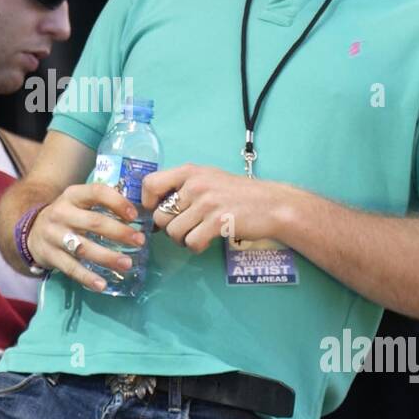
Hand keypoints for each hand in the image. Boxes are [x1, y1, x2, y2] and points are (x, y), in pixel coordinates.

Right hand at [27, 183, 145, 291]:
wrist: (31, 231)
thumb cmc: (67, 216)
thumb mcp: (79, 203)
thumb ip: (102, 205)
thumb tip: (139, 213)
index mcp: (72, 195)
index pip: (96, 192)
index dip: (117, 202)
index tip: (135, 216)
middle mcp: (61, 213)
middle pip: (94, 222)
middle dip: (119, 232)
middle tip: (140, 241)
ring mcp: (53, 235)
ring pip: (83, 247)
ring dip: (107, 257)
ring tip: (127, 264)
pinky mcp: (49, 255)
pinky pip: (71, 268)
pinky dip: (87, 277)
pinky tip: (102, 284)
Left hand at [141, 164, 283, 252]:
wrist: (272, 204)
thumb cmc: (238, 194)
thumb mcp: (208, 178)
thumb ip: (182, 187)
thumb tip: (153, 207)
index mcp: (190, 172)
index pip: (150, 183)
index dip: (147, 202)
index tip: (157, 210)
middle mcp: (195, 185)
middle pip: (160, 215)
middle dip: (168, 228)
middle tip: (184, 228)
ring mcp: (207, 203)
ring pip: (173, 232)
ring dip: (182, 239)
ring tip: (196, 234)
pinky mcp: (217, 222)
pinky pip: (191, 242)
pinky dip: (196, 246)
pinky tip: (207, 240)